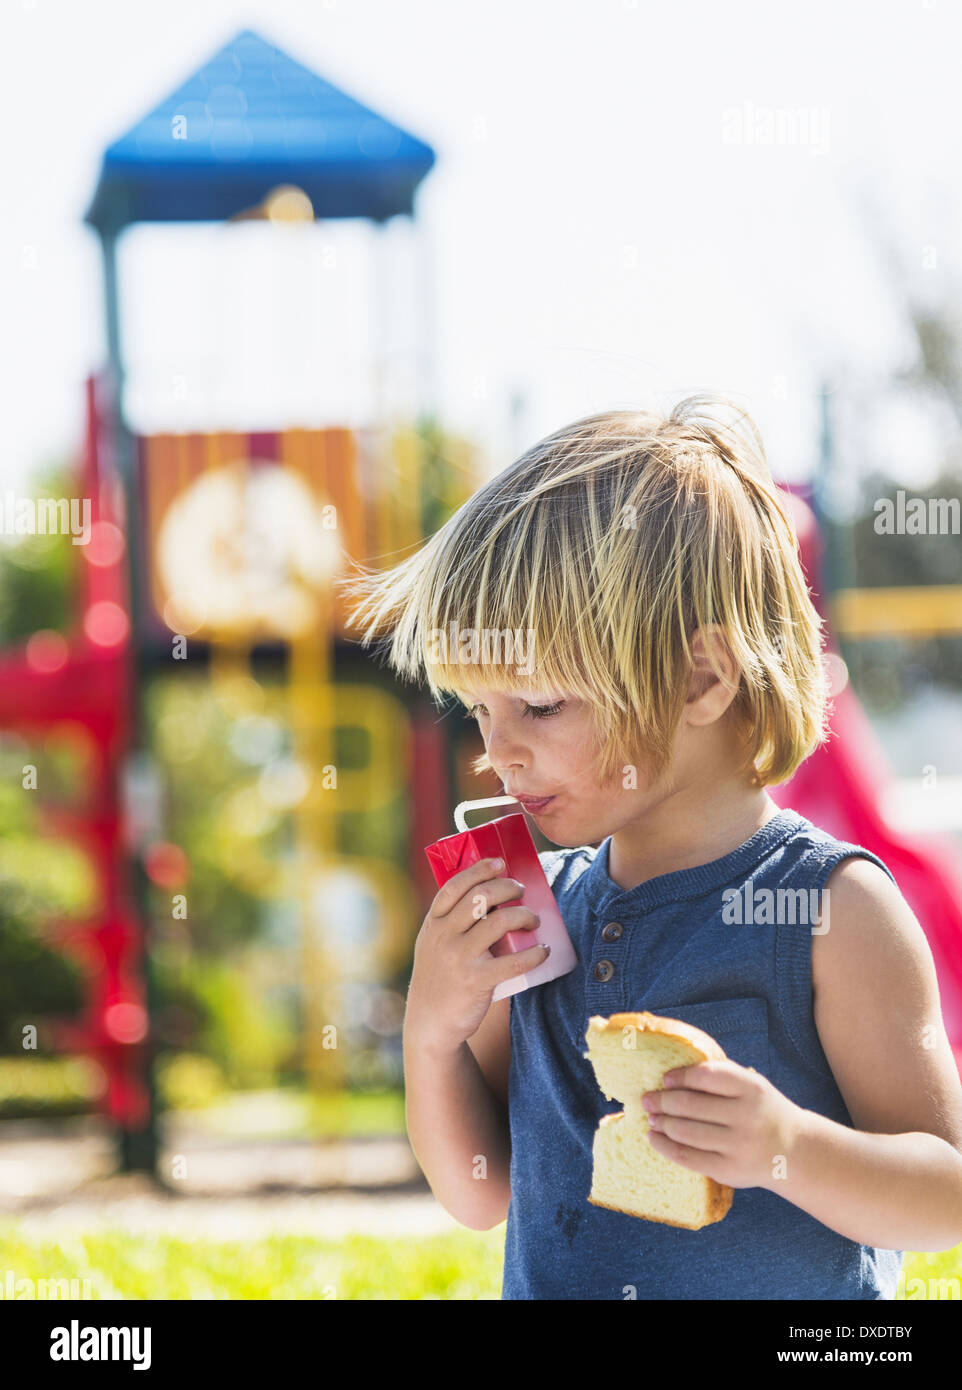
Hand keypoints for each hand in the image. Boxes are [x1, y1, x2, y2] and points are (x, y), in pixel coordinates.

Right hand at [404, 857, 547, 1055]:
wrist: (430, 1023)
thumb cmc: (440, 978)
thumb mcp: (433, 945)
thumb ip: (451, 923)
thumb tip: (490, 897)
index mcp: (433, 924)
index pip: (454, 886)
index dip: (478, 870)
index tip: (499, 862)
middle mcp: (443, 936)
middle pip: (480, 897)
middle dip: (507, 888)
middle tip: (521, 891)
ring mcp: (459, 957)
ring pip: (498, 922)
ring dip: (523, 915)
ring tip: (534, 919)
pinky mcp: (476, 980)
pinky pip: (513, 962)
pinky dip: (534, 954)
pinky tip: (544, 951)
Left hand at [641, 1060, 803, 1189]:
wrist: (793, 1151)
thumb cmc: (761, 1110)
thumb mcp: (752, 1086)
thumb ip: (720, 1077)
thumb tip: (670, 1076)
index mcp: (751, 1088)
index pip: (706, 1076)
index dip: (680, 1076)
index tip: (665, 1079)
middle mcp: (747, 1115)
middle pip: (690, 1104)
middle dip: (662, 1101)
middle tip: (647, 1099)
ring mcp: (738, 1145)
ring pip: (686, 1132)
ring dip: (662, 1123)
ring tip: (652, 1118)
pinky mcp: (729, 1170)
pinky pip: (688, 1157)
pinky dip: (665, 1147)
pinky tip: (655, 1138)